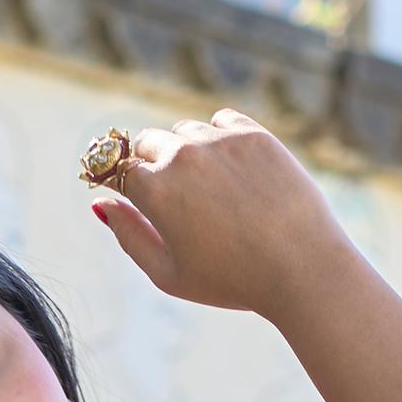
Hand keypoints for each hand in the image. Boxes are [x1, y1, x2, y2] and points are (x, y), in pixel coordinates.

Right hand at [84, 112, 348, 318]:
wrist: (301, 267)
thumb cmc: (231, 281)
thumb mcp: (168, 273)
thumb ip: (129, 236)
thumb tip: (100, 204)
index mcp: (154, 190)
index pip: (116, 168)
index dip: (115, 179)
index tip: (121, 189)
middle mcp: (182, 155)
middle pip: (147, 143)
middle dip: (149, 165)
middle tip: (171, 199)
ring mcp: (219, 140)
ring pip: (184, 132)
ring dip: (185, 152)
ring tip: (209, 193)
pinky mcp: (253, 133)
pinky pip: (221, 121)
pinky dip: (217, 139)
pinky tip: (231, 171)